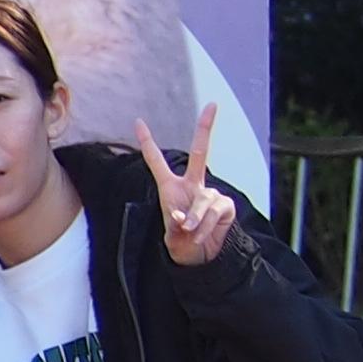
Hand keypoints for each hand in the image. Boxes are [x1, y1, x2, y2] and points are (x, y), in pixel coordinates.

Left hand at [147, 104, 238, 266]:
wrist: (200, 256)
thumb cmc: (181, 241)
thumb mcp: (171, 235)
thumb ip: (174, 225)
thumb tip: (183, 218)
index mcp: (170, 187)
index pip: (156, 161)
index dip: (147, 142)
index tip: (137, 121)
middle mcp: (192, 185)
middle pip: (201, 152)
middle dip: (206, 128)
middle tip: (213, 105)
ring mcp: (210, 193)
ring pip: (202, 202)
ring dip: (194, 222)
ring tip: (190, 234)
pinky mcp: (225, 205)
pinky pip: (213, 212)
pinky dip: (204, 227)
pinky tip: (201, 235)